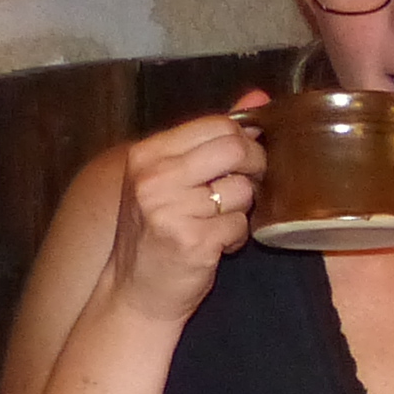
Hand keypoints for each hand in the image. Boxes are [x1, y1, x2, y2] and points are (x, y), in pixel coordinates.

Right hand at [98, 107, 267, 327]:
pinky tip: (216, 245)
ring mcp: (171, 210)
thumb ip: (212, 137)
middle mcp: (155, 178)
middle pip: (235, 149)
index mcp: (147, 155)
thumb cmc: (155, 234)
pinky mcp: (193, 241)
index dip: (242, 140)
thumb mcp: (172, 178)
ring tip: (219, 222)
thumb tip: (258, 98)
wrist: (134, 295)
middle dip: (253, 168)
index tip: (243, 160)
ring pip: (243, 190)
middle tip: (244, 188)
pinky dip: (236, 237)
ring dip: (242, 209)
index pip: (216, 125)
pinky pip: (240, 225)